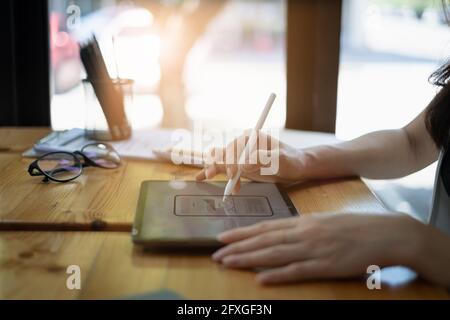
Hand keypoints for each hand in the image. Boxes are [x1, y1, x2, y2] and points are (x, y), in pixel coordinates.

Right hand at [196, 131, 304, 192]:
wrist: (296, 168)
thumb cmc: (291, 161)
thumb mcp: (281, 160)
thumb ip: (263, 159)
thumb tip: (244, 165)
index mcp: (252, 137)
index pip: (235, 147)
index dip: (231, 160)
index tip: (233, 172)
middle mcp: (244, 144)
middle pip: (225, 153)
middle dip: (222, 166)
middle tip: (227, 178)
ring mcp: (241, 155)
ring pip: (221, 160)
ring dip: (214, 169)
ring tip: (205, 178)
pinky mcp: (240, 165)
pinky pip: (224, 167)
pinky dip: (214, 172)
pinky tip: (202, 178)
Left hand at [212, 213, 426, 284]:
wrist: (384, 233)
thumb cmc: (354, 227)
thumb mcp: (324, 221)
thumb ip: (302, 227)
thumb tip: (280, 233)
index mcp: (303, 221)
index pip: (266, 227)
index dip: (242, 232)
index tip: (223, 237)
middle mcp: (304, 233)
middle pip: (264, 241)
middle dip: (238, 247)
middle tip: (216, 254)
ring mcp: (314, 249)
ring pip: (274, 255)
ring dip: (248, 259)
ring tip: (228, 263)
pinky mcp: (326, 266)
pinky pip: (297, 271)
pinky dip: (277, 275)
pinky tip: (261, 279)